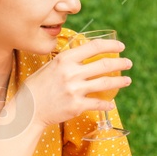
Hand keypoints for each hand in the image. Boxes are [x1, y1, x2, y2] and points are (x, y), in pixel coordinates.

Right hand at [14, 39, 132, 127]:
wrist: (28, 110)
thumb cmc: (37, 87)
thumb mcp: (49, 67)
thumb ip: (66, 61)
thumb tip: (83, 54)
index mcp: (65, 59)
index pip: (93, 47)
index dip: (110, 45)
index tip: (121, 46)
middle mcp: (71, 73)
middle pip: (103, 64)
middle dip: (120, 63)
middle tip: (128, 63)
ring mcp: (75, 90)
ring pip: (105, 83)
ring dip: (120, 81)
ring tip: (128, 80)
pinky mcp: (77, 106)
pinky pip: (98, 103)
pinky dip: (107, 104)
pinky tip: (112, 104)